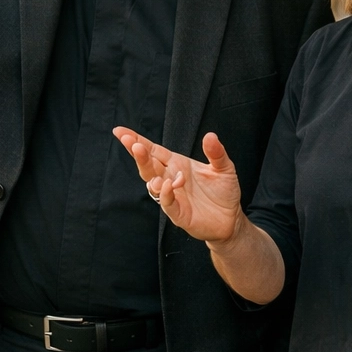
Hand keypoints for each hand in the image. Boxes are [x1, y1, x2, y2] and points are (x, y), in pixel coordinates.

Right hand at [112, 128, 243, 243]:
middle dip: (139, 154)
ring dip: (148, 171)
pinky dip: (165, 194)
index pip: (153, 151)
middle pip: (149, 165)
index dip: (137, 141)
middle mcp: (170, 179)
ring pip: (153, 183)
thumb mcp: (224, 168)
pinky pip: (167, 203)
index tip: (120, 132)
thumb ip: (216, 152)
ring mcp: (173, 196)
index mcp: (177, 165)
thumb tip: (210, 136)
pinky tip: (167, 184)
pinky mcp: (179, 213)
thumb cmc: (224, 192)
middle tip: (131, 143)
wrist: (231, 219)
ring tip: (146, 158)